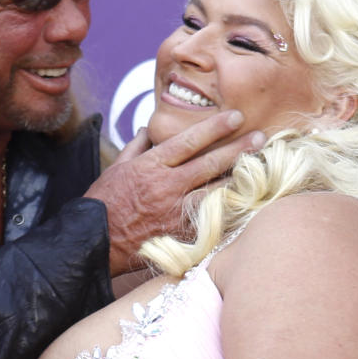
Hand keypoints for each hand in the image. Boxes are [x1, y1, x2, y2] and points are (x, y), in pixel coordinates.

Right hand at [85, 111, 264, 273]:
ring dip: (241, 178)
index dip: (215, 127)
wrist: (95, 242)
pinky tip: (247, 199)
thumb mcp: (117, 167)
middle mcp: (167, 186)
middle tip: (262, 137)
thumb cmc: (104, 203)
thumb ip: (136, 146)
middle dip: (239, 148)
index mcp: (151, 165)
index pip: (189, 140)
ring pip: (218, 191)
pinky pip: (212, 218)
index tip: (236, 116)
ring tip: (261, 167)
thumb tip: (147, 128)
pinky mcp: (182, 233)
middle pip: (211, 163)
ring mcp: (176, 211)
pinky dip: (229, 208)